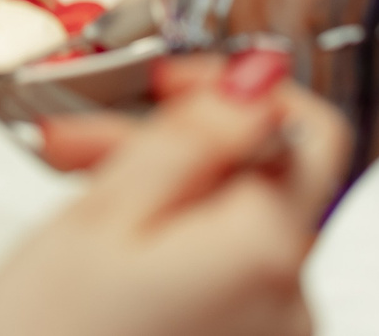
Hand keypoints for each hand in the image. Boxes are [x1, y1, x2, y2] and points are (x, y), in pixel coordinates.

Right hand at [0, 52, 350, 335]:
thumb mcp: (102, 214)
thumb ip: (192, 136)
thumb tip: (260, 76)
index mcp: (266, 248)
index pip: (306, 127)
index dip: (235, 88)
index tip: (169, 84)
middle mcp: (289, 300)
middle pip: (256, 180)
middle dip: (173, 148)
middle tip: (79, 145)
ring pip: (232, 231)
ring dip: (159, 200)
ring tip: (72, 207)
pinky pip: (221, 284)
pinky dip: (168, 256)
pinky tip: (102, 263)